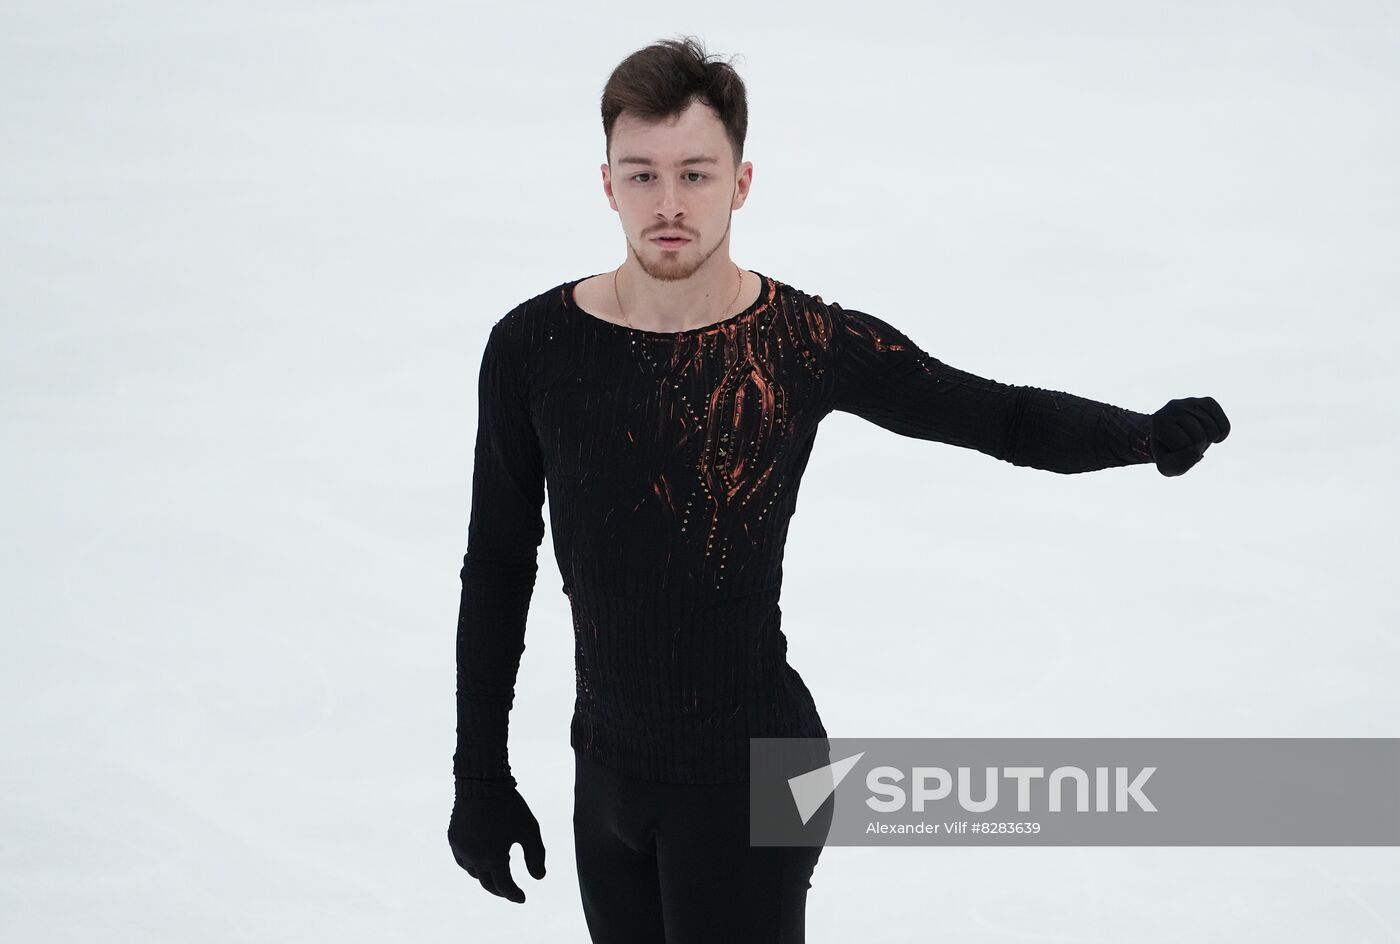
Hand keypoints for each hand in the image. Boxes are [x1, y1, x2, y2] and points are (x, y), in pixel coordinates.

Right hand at [447, 783, 546, 903]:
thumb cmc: (509, 805)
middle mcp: (474, 858)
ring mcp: (461, 849)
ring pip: (473, 872)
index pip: (504, 886)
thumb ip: (536, 855)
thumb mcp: (529, 829)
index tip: (523, 898)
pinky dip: (472, 865)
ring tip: (497, 874)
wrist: (481, 782)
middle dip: (500, 890)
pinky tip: (480, 860)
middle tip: (510, 891)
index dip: (514, 895)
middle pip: (487, 883)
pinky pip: (462, 860)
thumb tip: (539, 878)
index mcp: (494, 858)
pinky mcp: (453, 839)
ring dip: (485, 876)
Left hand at [1150, 396, 1230, 475]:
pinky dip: (1222, 435)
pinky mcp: (1206, 401)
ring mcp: (1191, 402)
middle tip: (1186, 443)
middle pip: (1200, 437)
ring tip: (1194, 437)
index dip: (1182, 453)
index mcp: (1159, 420)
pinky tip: (1212, 436)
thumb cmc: (1169, 451)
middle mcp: (1174, 406)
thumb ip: (1178, 465)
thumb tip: (1195, 452)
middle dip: (1197, 447)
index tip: (1172, 447)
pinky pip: (1224, 425)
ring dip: (1208, 442)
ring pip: (1213, 432)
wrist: (1171, 435)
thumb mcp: (1167, 465)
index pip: (1184, 445)